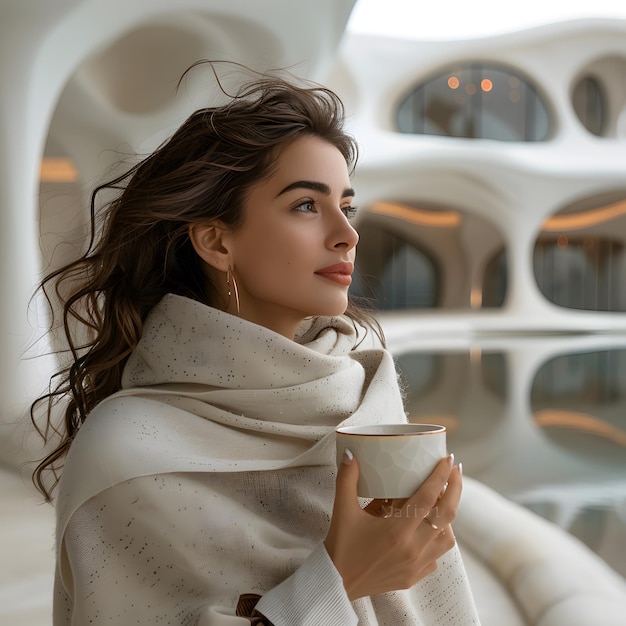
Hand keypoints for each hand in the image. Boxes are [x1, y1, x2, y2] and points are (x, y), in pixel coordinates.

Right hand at [324, 451, 461, 599]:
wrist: (337, 583)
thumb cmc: (341, 546)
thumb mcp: (342, 510)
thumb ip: (347, 479)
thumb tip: (350, 454)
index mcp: (396, 531)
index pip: (428, 497)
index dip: (441, 476)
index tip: (448, 459)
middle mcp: (412, 549)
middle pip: (447, 514)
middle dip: (455, 488)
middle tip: (455, 470)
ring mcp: (416, 565)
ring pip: (447, 537)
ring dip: (447, 515)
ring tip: (440, 499)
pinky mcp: (415, 576)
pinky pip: (437, 554)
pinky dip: (437, 538)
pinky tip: (427, 527)